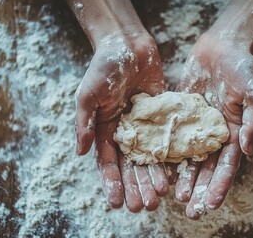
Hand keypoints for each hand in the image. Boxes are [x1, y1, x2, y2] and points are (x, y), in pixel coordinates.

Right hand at [75, 33, 168, 211]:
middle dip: (136, 187)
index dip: (112, 183)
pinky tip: (173, 175)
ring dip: (152, 178)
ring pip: (149, 158)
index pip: (108, 163)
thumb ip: (84, 123)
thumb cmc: (103, 68)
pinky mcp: (161, 118)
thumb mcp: (87, 96)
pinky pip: (166, 141)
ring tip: (159, 197)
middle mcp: (125, 133)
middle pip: (130, 166)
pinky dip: (169, 158)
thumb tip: (79, 152)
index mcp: (105, 130)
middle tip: (143, 206)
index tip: (117, 202)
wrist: (128, 46)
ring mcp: (144, 127)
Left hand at [175, 33, 252, 218]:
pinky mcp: (180, 115)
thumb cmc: (243, 68)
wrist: (222, 47)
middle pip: (207, 169)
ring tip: (173, 198)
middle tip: (190, 212)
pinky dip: (166, 153)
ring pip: (188, 158)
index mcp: (234, 134)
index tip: (210, 205)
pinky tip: (158, 169)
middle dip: (199, 190)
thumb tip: (249, 152)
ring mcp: (196, 127)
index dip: (219, 186)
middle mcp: (214, 135)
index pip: (227, 166)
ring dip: (182, 179)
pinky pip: (172, 137)